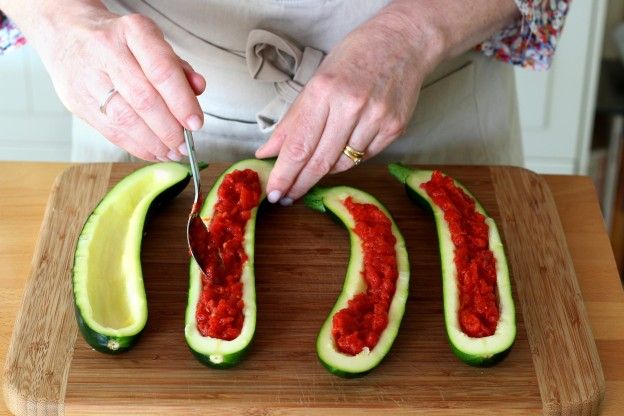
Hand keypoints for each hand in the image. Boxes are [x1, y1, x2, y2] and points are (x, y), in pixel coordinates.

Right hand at [31, 3, 204, 160]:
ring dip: (154, 142)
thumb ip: (177, 67)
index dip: (182, 101)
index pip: (162, 70)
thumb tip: (198, 88)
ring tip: (172, 152)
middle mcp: (107, 51)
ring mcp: (87, 77)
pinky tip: (153, 151)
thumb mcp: (152, 43)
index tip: (195, 123)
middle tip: (184, 144)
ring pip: (125, 119)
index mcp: (133, 31)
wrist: (66, 33)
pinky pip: (110, 131)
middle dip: (169, 128)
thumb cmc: (119, 41)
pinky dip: (136, 146)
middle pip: (144, 99)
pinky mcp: (77, 101)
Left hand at [255, 8, 441, 203]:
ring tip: (314, 169)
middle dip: (298, 184)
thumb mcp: (317, 81)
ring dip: (324, 171)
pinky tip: (343, 149)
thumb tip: (268, 152)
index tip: (273, 192)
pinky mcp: (394, 128)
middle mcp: (351, 106)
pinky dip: (349, 159)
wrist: (403, 42)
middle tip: (285, 198)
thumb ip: (293, 120)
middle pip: (319, 161)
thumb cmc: (354, 58)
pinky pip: (364, 157)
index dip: (284, 174)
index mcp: (324, 90)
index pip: (298, 145)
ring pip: (343, 164)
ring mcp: (376, 118)